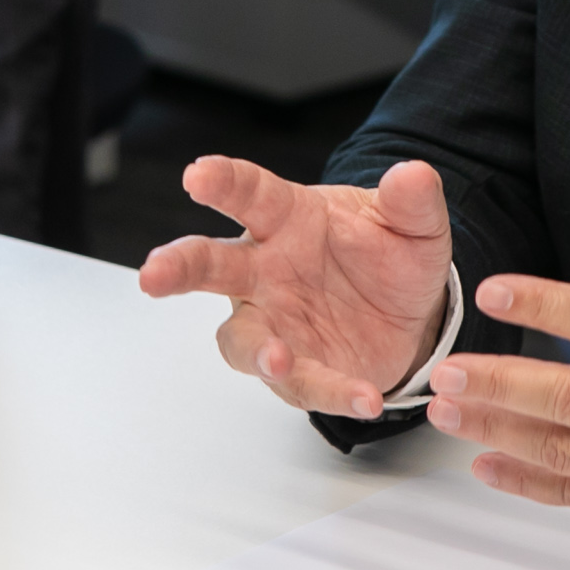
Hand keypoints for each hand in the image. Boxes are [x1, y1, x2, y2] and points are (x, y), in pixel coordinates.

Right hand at [137, 157, 453, 419]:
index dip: (222, 183)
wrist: (407, 314)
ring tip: (276, 360)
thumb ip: (413, 200)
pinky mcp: (293, 368)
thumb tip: (414, 174)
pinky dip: (328, 390)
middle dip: (179, 267)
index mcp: (287, 218)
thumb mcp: (414, 223)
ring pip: (241, 338)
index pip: (249, 194)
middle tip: (154, 274)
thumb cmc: (389, 255)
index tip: (196, 176)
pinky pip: (300, 382)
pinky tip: (361, 395)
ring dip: (256, 351)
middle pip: (210, 264)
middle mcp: (265, 270)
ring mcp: (273, 321)